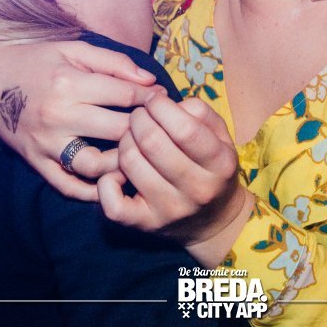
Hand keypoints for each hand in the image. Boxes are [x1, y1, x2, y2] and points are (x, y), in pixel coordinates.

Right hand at [0, 41, 158, 200]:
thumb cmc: (34, 60)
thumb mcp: (72, 49)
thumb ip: (113, 61)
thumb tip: (150, 81)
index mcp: (69, 84)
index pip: (125, 97)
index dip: (152, 100)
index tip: (164, 101)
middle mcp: (58, 117)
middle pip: (118, 132)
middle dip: (145, 131)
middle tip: (159, 130)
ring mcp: (46, 144)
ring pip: (96, 165)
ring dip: (122, 163)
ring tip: (138, 154)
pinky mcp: (36, 162)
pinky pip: (67, 186)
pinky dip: (92, 191)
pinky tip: (111, 181)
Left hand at [99, 95, 253, 265]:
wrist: (214, 220)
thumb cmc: (212, 168)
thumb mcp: (219, 136)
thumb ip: (198, 111)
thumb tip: (162, 103)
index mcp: (220, 164)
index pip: (185, 129)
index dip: (161, 106)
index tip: (154, 101)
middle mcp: (198, 190)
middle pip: (152, 142)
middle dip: (138, 119)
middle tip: (139, 117)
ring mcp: (171, 210)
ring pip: (130, 163)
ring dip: (124, 142)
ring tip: (132, 139)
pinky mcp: (147, 225)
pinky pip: (113, 205)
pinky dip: (106, 183)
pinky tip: (117, 172)